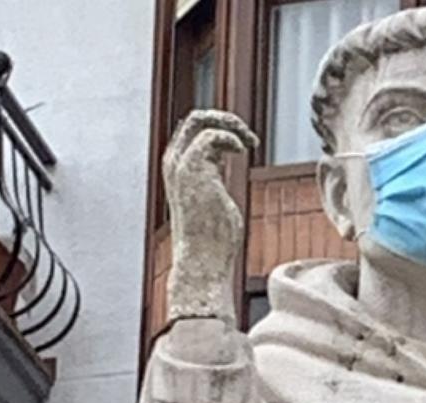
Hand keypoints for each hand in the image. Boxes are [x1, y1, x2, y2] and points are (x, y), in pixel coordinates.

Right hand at [163, 110, 258, 322]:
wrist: (203, 262)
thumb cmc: (211, 240)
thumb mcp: (213, 199)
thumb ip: (214, 178)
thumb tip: (225, 170)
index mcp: (178, 168)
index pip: (193, 130)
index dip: (221, 127)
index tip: (245, 144)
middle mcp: (174, 163)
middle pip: (194, 118)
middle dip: (226, 119)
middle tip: (250, 138)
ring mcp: (181, 166)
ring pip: (200, 119)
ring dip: (231, 125)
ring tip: (251, 142)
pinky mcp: (192, 171)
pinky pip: (210, 136)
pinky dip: (230, 138)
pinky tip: (244, 151)